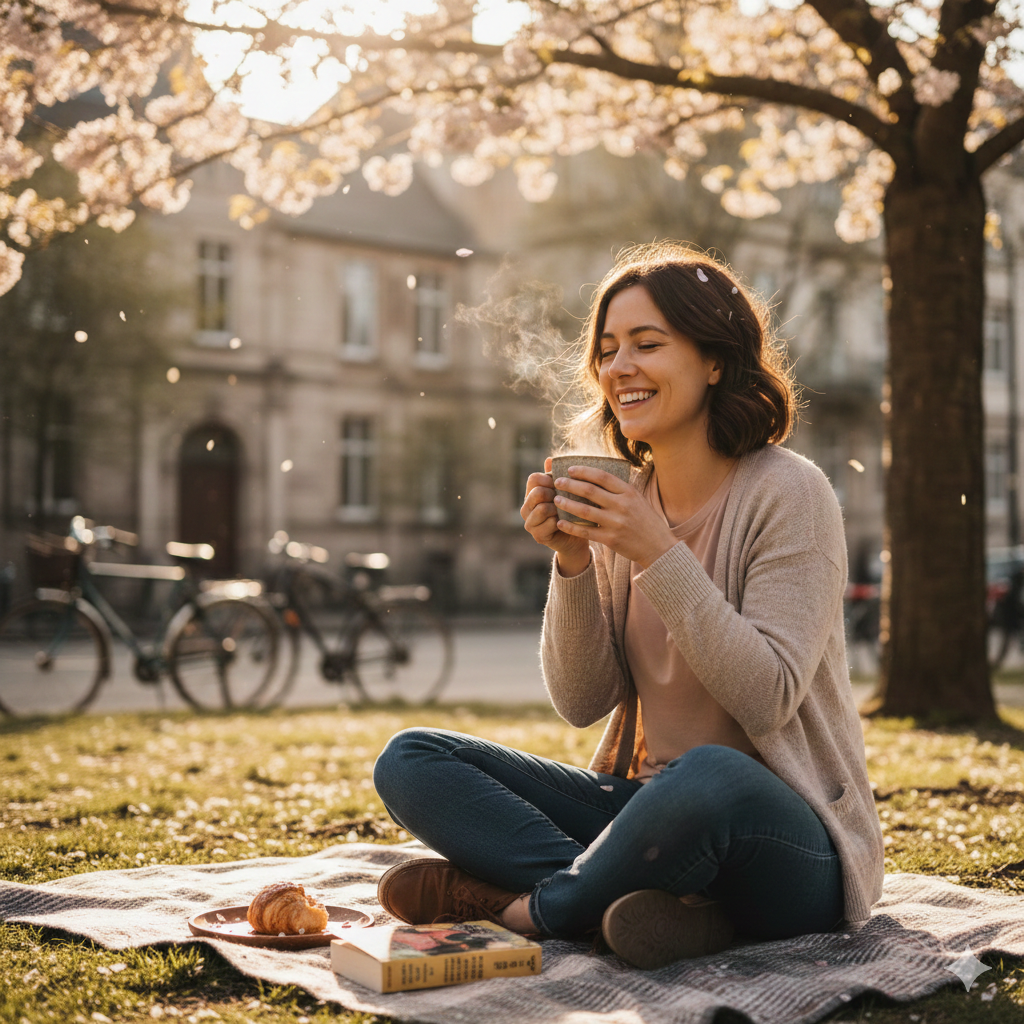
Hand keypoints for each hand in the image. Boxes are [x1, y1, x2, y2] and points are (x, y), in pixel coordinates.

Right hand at [520, 457, 591, 575]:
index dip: (549, 478)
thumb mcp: (568, 491)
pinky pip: (548, 523)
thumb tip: (550, 458)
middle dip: (554, 493)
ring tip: (567, 510)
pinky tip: (567, 522)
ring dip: (557, 508)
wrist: (577, 537)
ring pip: (541, 508)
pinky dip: (560, 521)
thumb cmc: (573, 511)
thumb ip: (559, 476)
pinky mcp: (537, 535)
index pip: (534, 478)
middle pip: (537, 492)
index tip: (563, 483)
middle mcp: (526, 507)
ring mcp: (530, 522)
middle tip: (566, 498)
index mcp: (532, 493)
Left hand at [551, 465, 676, 568]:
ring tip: (555, 500)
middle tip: (557, 482)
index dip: (584, 471)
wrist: (659, 547)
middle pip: (590, 491)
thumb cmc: (646, 521)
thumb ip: (620, 490)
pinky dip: (571, 527)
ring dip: (567, 504)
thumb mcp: (638, 500)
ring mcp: (616, 523)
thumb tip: (597, 477)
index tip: (570, 469)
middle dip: (570, 485)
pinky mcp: (611, 539)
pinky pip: (585, 531)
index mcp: (629, 492)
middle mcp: (622, 505)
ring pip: (584, 511)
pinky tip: (560, 522)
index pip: (602, 476)